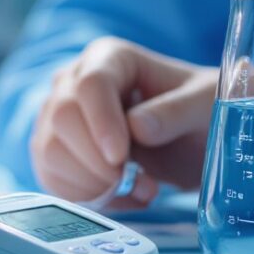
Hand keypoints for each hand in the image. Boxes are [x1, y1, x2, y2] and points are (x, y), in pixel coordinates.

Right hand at [31, 37, 217, 208]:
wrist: (191, 139)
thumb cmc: (197, 112)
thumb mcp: (204, 105)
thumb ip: (176, 111)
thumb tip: (137, 127)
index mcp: (111, 57)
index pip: (91, 83)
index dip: (101, 122)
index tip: (121, 158)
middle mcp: (75, 81)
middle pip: (62, 117)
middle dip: (98, 161)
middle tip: (143, 184)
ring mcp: (58, 116)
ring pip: (50, 151)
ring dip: (95, 184)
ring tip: (143, 191)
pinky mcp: (55, 151)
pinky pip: (53, 178)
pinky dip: (88, 197)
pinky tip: (125, 197)